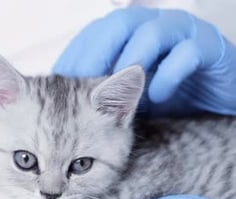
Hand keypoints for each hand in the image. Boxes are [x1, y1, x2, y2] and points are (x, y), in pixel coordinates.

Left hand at [53, 7, 235, 116]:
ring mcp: (182, 33)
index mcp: (128, 32)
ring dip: (131, 62)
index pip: (94, 35)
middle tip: (80, 85)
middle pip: (119, 25)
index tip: (56, 83)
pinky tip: (156, 97)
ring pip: (152, 33)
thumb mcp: (123, 93)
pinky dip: (168, 75)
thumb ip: (97, 90)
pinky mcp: (209, 48)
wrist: (214, 97)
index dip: (74, 56)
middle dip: (96, 55)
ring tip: (117, 91)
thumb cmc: (162, 93)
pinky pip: (187, 54)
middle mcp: (152, 25)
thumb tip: (59, 101)